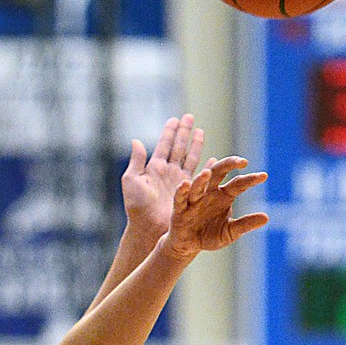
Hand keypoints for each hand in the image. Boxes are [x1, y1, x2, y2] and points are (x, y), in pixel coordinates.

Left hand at [122, 114, 204, 238]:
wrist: (149, 227)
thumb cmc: (137, 207)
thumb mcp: (132, 180)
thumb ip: (136, 161)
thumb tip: (135, 140)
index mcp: (154, 168)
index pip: (163, 145)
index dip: (169, 131)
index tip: (175, 119)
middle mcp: (168, 172)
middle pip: (178, 147)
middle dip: (184, 132)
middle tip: (189, 116)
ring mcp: (179, 182)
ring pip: (190, 158)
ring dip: (195, 145)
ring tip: (200, 131)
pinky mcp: (188, 192)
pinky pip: (200, 176)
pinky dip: (207, 167)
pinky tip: (213, 158)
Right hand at [162, 158, 267, 260]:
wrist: (188, 246)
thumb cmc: (209, 235)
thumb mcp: (230, 232)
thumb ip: (245, 224)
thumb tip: (266, 217)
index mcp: (224, 195)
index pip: (239, 183)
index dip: (250, 179)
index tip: (264, 176)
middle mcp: (210, 192)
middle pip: (219, 172)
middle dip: (229, 164)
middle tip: (241, 161)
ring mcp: (194, 198)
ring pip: (199, 183)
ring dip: (202, 177)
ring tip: (208, 172)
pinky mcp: (179, 208)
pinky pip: (180, 198)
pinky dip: (182, 191)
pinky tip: (185, 184)